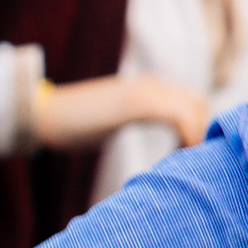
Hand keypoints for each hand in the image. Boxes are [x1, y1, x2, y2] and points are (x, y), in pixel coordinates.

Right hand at [33, 75, 209, 152]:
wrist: (46, 115)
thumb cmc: (73, 125)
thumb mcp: (110, 123)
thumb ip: (130, 124)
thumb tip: (146, 150)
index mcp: (144, 89)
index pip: (189, 102)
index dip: (196, 128)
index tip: (188, 156)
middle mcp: (149, 85)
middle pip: (198, 103)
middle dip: (201, 132)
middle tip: (190, 162)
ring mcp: (144, 91)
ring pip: (193, 107)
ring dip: (196, 135)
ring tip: (185, 161)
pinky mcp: (137, 103)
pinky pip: (179, 115)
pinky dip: (187, 135)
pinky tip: (180, 154)